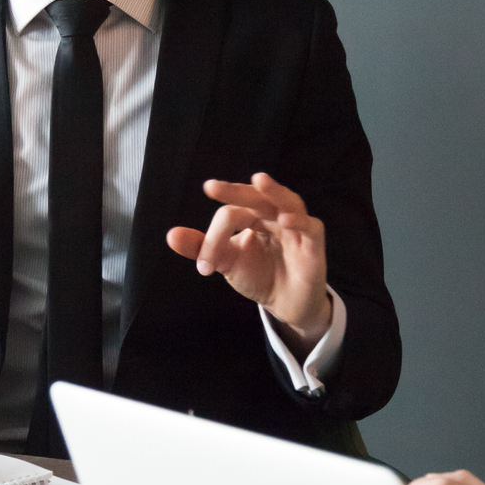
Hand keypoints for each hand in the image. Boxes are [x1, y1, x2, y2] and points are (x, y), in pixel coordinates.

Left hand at [166, 172, 329, 351]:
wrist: (285, 304)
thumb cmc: (258, 275)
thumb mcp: (227, 262)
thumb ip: (202, 248)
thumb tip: (171, 235)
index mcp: (252, 216)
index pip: (231, 214)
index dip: (214, 237)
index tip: (204, 266)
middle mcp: (273, 216)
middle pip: (257, 196)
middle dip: (236, 191)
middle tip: (213, 187)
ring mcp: (296, 227)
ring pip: (288, 201)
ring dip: (275, 191)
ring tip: (259, 180)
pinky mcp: (313, 244)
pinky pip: (310, 227)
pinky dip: (300, 221)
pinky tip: (286, 220)